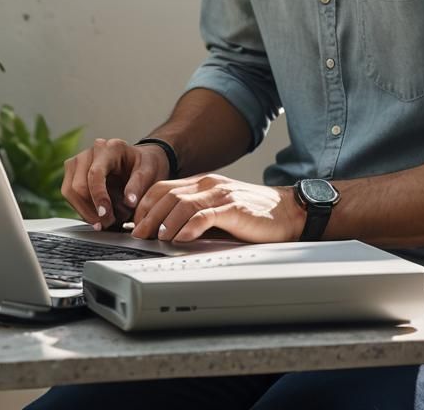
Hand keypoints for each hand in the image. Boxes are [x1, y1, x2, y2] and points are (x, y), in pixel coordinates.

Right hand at [62, 138, 171, 229]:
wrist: (139, 162)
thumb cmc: (144, 165)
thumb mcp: (149, 172)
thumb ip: (139, 185)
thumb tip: (129, 202)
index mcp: (110, 148)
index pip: (95, 173)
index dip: (98, 197)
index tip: (105, 215)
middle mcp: (91, 152)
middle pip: (78, 185)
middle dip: (91, 209)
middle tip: (108, 223)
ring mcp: (79, 160)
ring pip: (69, 191)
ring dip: (84, 211)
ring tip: (102, 222)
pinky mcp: (73, 172)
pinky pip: (69, 193)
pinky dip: (81, 208)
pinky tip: (96, 216)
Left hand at [130, 173, 305, 243]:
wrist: (289, 212)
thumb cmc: (254, 215)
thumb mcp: (219, 211)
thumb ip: (197, 215)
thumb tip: (168, 234)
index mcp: (203, 184)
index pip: (163, 187)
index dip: (145, 205)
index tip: (134, 224)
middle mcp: (209, 185)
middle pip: (166, 194)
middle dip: (148, 216)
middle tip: (138, 235)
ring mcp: (221, 194)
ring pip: (181, 203)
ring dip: (164, 222)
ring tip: (156, 239)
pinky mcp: (234, 208)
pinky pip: (204, 215)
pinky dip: (188, 228)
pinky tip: (180, 239)